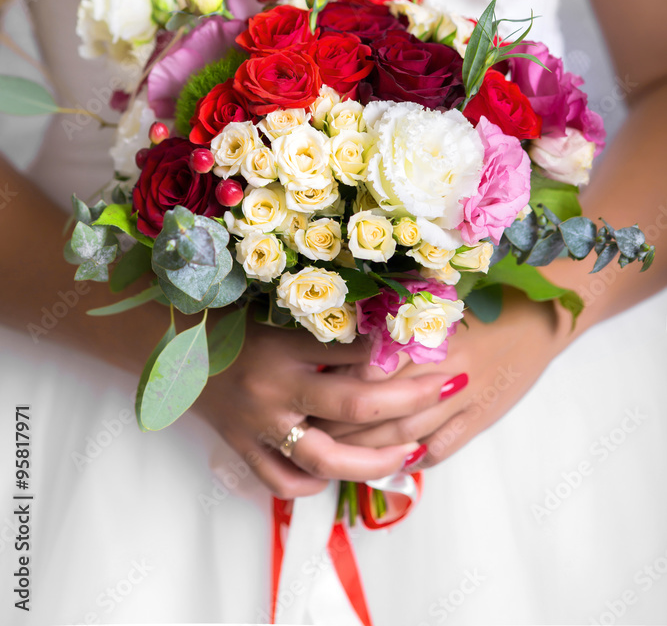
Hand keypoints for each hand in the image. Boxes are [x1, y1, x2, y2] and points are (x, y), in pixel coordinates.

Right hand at [194, 312, 452, 496]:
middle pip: (354, 406)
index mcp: (281, 346)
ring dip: (375, 461)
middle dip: (407, 399)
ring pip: (326, 460)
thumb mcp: (273, 311)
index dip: (392, 347)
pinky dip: (313, 485)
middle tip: (444, 387)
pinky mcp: (243, 449)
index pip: (351, 351)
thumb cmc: (225, 321)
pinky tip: (338, 476)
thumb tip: (379, 323)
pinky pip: (283, 481)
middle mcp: (273, 391)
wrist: (166, 347)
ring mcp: (259, 428)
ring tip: (411, 453)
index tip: (424, 341)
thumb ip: (321, 322)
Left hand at [314, 288, 571, 468]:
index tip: (312, 393)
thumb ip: (398, 323)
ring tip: (340, 457)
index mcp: (423, 335)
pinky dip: (414, 458)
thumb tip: (350, 340)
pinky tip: (393, 463)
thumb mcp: (437, 302)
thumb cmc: (485, 301)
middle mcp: (437, 368)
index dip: (338, 386)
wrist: (539, 316)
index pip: (368, 369)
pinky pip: (441, 447)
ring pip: (404, 433)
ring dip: (369, 450)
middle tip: (312, 433)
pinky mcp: (480, 417)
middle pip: (379, 408)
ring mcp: (461, 397)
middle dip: (343, 426)